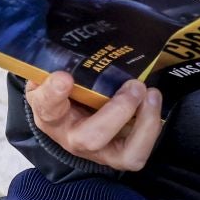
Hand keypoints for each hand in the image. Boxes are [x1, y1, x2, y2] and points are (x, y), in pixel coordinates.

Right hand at [24, 71, 162, 170]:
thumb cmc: (63, 96)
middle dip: (118, 111)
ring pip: (126, 155)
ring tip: (151, 93)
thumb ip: (55, 64)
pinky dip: (152, 125)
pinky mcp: (122, 153)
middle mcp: (73, 138)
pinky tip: (153, 100)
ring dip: (145, 124)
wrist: (68, 123)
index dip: (54, 94)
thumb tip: (65, 44)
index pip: (47, 106)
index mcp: (50, 114)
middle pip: (91, 139)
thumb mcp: (52, 78)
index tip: (64, 77)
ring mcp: (100, 151)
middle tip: (134, 85)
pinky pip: (141, 150)